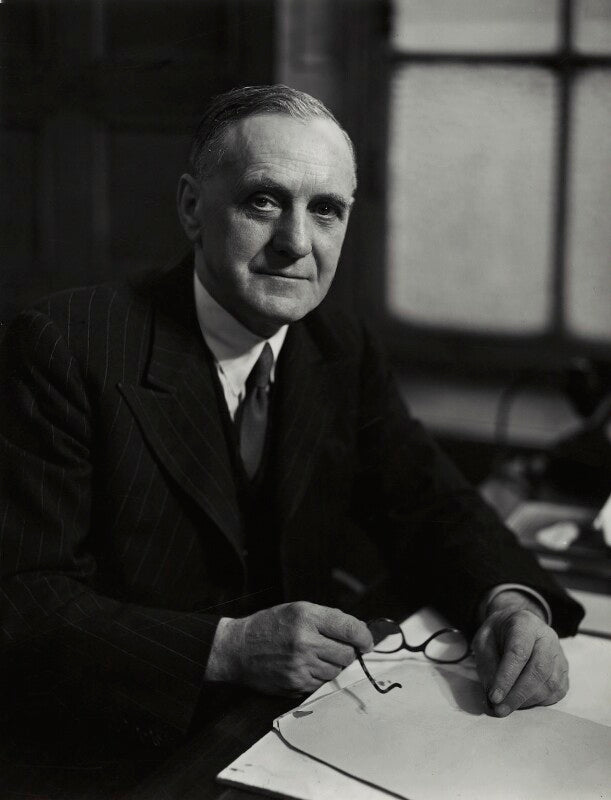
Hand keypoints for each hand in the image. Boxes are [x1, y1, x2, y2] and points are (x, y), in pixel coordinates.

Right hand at [206, 601, 372, 695]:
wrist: (237, 649)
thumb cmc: (269, 626)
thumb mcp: (297, 610)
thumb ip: (327, 619)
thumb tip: (358, 632)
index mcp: (306, 617)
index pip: (350, 628)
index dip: (364, 636)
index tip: (367, 641)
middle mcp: (304, 641)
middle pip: (347, 654)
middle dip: (348, 651)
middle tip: (336, 648)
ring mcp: (300, 665)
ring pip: (337, 671)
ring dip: (333, 665)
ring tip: (315, 656)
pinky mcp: (296, 684)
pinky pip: (322, 683)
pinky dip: (319, 676)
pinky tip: (305, 667)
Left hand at [472, 607, 568, 716]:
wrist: (517, 625)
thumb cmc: (498, 634)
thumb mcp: (483, 641)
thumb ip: (487, 664)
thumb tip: (494, 696)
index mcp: (525, 623)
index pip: (518, 652)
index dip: (506, 677)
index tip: (494, 697)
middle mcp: (547, 637)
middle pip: (539, 670)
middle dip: (518, 694)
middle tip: (500, 709)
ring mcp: (559, 654)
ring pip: (550, 683)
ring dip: (528, 700)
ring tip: (508, 705)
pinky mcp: (564, 670)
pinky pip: (557, 691)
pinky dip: (540, 701)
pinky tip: (523, 701)